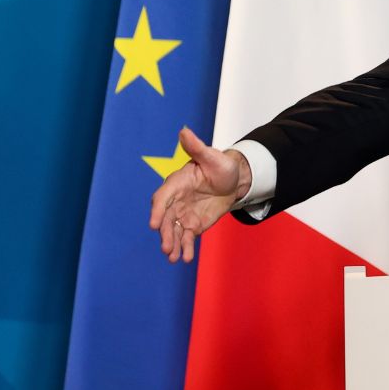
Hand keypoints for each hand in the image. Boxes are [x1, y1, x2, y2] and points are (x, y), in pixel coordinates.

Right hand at [148, 127, 250, 262]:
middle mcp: (176, 200)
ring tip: (173, 258)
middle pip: (166, 218)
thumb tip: (184, 131)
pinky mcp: (192, 224)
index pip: (163, 197)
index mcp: (177, 182)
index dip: (158, 210)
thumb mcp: (212, 156)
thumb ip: (197, 148)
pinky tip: (185, 259)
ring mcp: (183, 213)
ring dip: (172, 244)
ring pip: (174, 231)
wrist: (234, 181)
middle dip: (165, 233)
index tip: (154, 224)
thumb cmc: (221, 165)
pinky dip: (185, 248)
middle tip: (167, 248)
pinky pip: (186, 238)